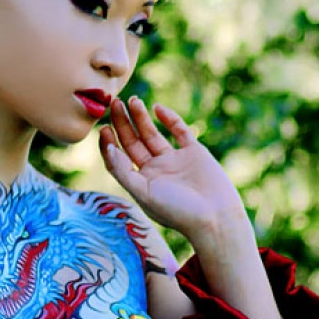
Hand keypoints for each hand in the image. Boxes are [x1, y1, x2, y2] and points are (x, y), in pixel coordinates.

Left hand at [99, 97, 246, 243]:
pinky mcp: (194, 152)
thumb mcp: (144, 194)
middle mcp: (155, 170)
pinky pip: (179, 131)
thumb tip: (108, 148)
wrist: (216, 217)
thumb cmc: (178, 212)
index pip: (119, 159)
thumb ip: (123, 172)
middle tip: (115, 103)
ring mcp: (174, 159)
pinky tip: (158, 108)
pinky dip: (169, 118)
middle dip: (123, 123)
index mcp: (141, 182)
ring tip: (133, 100)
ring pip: (152, 133)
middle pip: (133, 142)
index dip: (109, 143)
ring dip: (141, 117)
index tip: (103, 128)